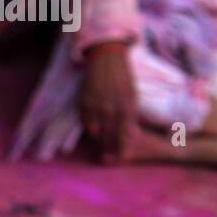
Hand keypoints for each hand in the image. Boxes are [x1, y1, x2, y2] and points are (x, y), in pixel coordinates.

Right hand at [80, 43, 136, 162]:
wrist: (107, 59)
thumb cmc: (122, 77)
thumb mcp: (132, 95)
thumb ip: (130, 114)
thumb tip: (131, 132)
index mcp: (126, 107)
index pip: (123, 134)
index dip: (121, 147)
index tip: (119, 156)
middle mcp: (111, 108)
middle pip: (109, 135)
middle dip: (108, 148)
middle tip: (106, 158)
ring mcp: (96, 105)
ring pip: (95, 130)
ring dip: (97, 141)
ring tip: (98, 149)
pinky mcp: (84, 101)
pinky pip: (85, 120)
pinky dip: (88, 128)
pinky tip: (90, 134)